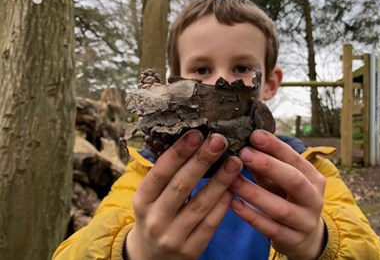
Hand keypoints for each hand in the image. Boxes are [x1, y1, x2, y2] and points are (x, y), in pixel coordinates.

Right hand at [125, 130, 242, 259]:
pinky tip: (233, 187)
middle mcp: (155, 219)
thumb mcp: (150, 196)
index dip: (179, 152)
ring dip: (220, 181)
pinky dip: (222, 204)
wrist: (151, 256)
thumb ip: (166, 175)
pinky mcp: (191, 250)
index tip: (196, 133)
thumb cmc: (155, 214)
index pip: (160, 172)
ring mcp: (173, 237)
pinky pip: (210, 224)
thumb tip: (192, 140)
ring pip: (200, 205)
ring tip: (235, 161)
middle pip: (181, 186)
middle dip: (202, 161)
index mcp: (142, 199)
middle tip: (219, 140)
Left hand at [229, 130, 325, 259]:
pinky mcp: (293, 240)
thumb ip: (266, 164)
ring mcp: (305, 222)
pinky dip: (252, 216)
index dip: (275, 146)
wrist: (306, 237)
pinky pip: (270, 229)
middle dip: (268, 165)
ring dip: (254, 193)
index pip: (295, 158)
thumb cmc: (287, 199)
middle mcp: (313, 199)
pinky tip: (234, 204)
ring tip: (232, 180)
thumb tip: (245, 142)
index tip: (254, 135)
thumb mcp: (280, 181)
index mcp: (313, 178)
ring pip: (280, 208)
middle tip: (243, 153)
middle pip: (294, 180)